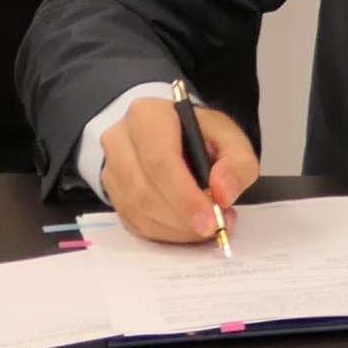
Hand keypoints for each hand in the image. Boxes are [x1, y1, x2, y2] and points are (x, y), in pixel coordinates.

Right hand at [100, 96, 256, 244]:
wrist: (177, 136)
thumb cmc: (202, 136)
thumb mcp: (231, 139)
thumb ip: (237, 163)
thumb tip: (223, 192)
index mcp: (147, 115)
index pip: (160, 161)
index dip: (184, 196)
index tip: (210, 219)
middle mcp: (120, 140)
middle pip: (145, 190)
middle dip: (183, 217)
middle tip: (215, 226)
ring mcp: (110, 168)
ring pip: (137, 211)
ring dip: (175, 227)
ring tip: (207, 225)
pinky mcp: (112, 193)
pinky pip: (134, 223)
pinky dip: (165, 232)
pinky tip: (187, 227)